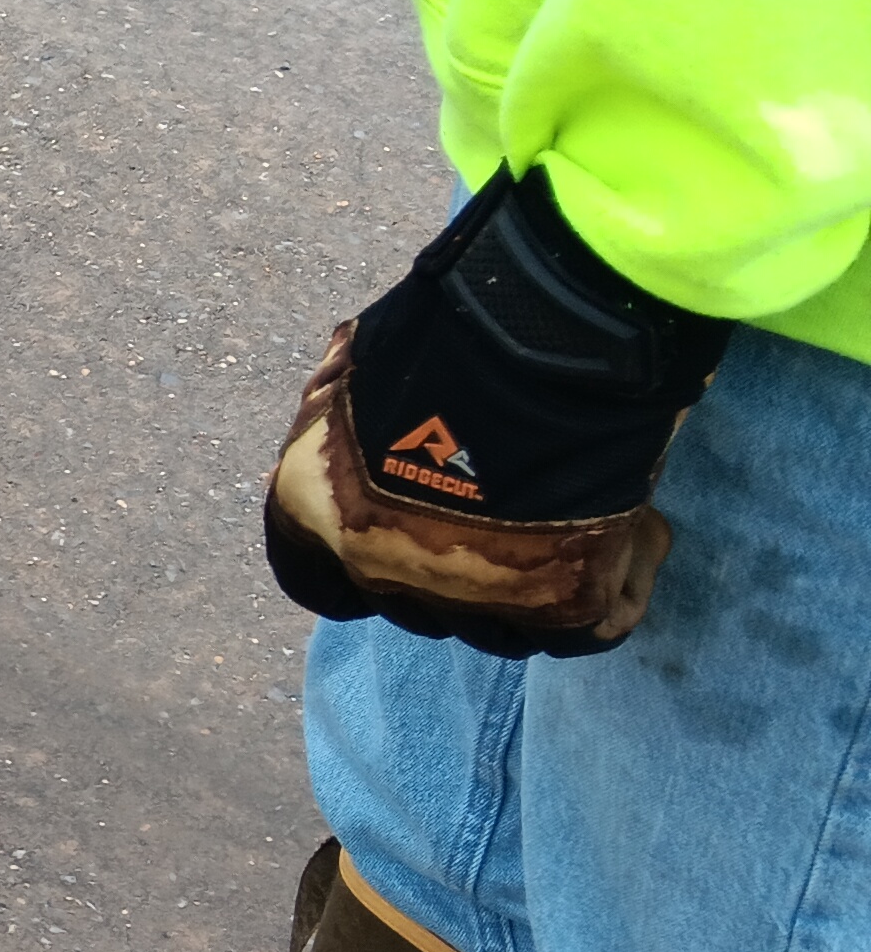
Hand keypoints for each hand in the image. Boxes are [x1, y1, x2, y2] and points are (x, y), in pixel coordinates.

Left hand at [264, 170, 731, 657]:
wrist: (546, 333)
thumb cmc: (450, 323)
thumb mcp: (363, 361)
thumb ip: (350, 398)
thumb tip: (337, 377)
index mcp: (310, 508)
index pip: (315, 580)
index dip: (358, 567)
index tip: (398, 537)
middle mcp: (375, 567)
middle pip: (416, 606)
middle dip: (457, 568)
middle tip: (512, 512)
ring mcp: (467, 598)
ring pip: (500, 629)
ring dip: (532, 587)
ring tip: (582, 517)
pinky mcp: (561, 608)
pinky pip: (590, 625)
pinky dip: (617, 587)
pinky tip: (640, 534)